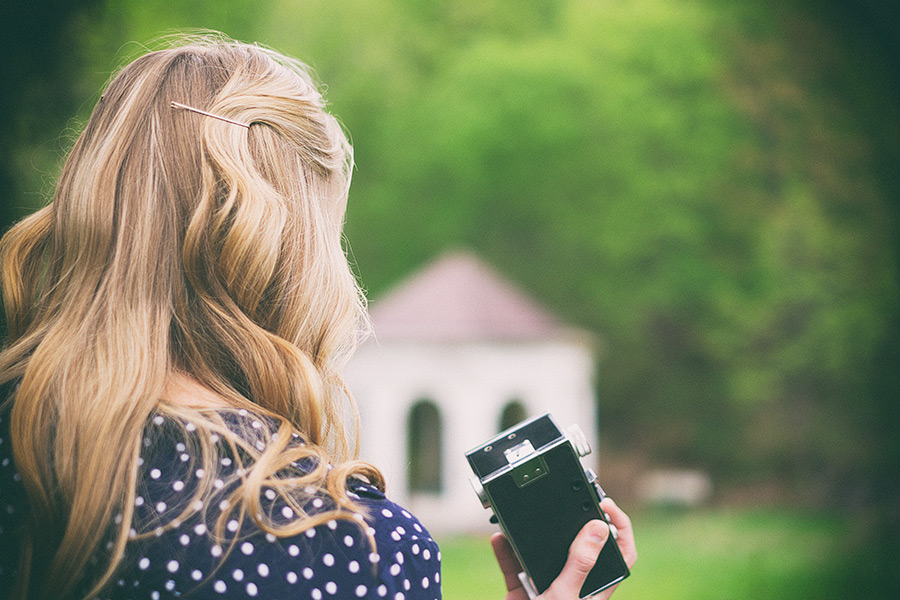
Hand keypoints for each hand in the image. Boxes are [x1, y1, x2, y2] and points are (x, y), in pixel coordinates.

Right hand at [491, 498, 636, 599]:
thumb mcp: (567, 596)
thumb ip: (580, 563)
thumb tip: (599, 526)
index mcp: (595, 587)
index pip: (619, 552)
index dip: (619, 526)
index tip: (606, 504)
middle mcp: (574, 584)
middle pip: (577, 545)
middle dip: (566, 522)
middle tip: (561, 499)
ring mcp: (548, 588)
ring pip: (541, 553)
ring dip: (529, 536)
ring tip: (523, 516)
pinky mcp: (522, 593)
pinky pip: (513, 567)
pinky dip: (505, 553)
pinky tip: (499, 539)